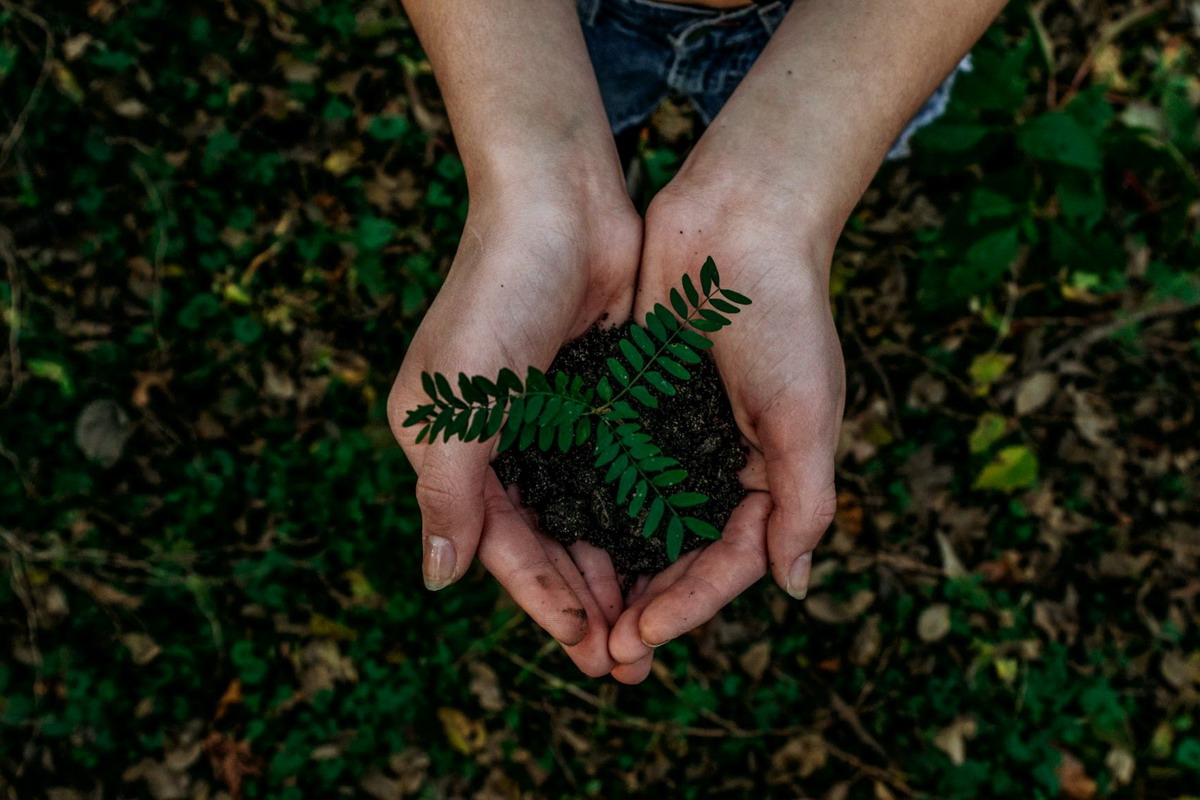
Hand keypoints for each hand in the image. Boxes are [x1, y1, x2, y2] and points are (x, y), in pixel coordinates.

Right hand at [387, 184, 641, 676]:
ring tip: (653, 621)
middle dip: (584, 600)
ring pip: (587, 515)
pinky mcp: (599, 397)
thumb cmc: (497, 294)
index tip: (587, 648)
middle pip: (546, 541)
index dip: (542, 600)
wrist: (560, 201)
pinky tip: (669, 550)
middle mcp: (500, 442)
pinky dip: (639, 513)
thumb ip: (448, 493)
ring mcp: (552, 420)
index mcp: (453, 448)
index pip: (500, 545)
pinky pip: (619, 472)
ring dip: (616, 567)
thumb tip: (438, 580)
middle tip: (628, 659)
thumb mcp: (457, 402)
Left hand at [607, 180, 845, 683]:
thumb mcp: (806, 413)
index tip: (641, 637)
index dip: (688, 605)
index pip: (729, 561)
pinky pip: (607, 466)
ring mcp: (673, 433)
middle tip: (603, 653)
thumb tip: (793, 586)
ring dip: (611, 568)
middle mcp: (718, 461)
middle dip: (645, 604)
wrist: (739, 218)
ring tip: (576, 615)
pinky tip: (555, 537)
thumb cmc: (784, 314)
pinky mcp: (633, 400)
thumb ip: (804, 501)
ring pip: (637, 520)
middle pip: (679, 553)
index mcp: (769, 473)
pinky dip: (587, 505)